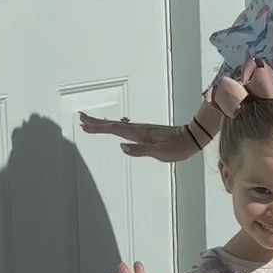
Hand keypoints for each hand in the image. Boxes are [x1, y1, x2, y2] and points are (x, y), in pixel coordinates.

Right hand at [78, 113, 198, 161]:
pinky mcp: (145, 133)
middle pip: (112, 125)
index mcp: (140, 134)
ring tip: (91, 123)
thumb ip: (141, 150)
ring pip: (117, 126)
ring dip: (103, 124)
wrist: (192, 138)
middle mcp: (139, 130)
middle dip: (96, 122)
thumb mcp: (161, 153)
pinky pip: (124, 129)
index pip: (114, 130)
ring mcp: (142, 130)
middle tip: (81, 119)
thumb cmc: (178, 147)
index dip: (99, 127)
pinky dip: (114, 127)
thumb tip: (122, 146)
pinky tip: (112, 129)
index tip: (85, 124)